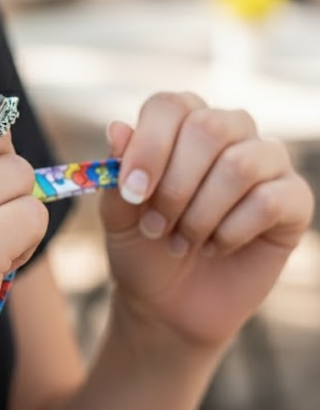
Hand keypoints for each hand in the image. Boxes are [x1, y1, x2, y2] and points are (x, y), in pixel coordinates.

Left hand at [100, 92, 313, 348]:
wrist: (170, 303)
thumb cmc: (143, 247)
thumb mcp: (117, 215)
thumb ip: (116, 171)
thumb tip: (118, 128)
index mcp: (183, 121)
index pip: (169, 106)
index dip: (149, 146)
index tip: (130, 193)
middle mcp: (230, 130)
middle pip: (209, 127)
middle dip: (175, 185)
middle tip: (155, 226)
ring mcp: (267, 161)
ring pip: (240, 164)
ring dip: (201, 213)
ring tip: (182, 241)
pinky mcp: (294, 199)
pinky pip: (269, 201)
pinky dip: (232, 231)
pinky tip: (216, 247)